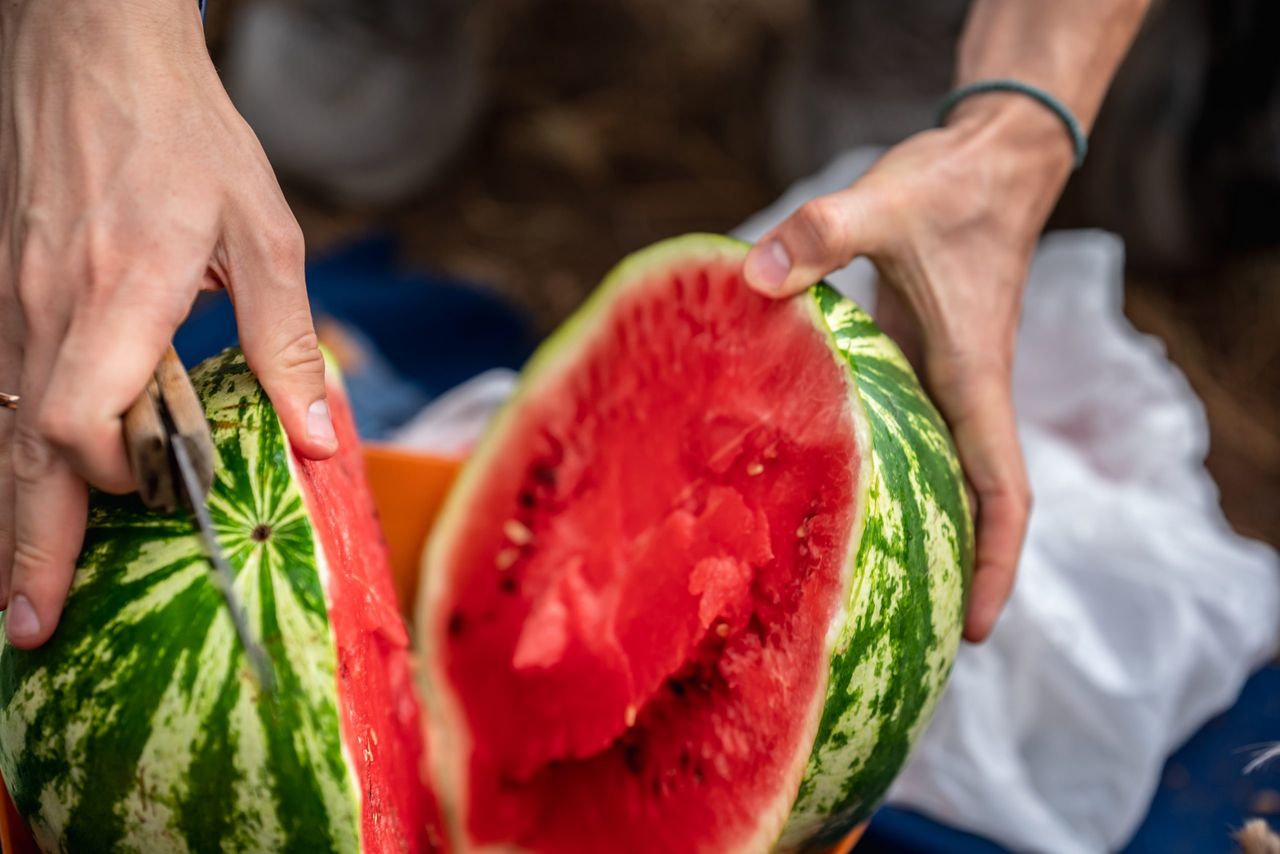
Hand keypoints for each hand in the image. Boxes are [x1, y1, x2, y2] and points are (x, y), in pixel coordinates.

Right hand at [0, 0, 337, 648]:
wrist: (95, 52)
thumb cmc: (189, 137)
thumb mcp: (264, 231)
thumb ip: (287, 340)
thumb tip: (320, 439)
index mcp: (122, 292)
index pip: (83, 416)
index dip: (111, 476)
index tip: (152, 503)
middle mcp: (51, 304)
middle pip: (24, 447)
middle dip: (27, 547)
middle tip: (28, 631)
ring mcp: (15, 297)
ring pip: (2, 425)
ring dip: (12, 513)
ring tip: (17, 593)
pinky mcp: (6, 287)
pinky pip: (3, 388)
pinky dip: (10, 453)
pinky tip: (24, 493)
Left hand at [743, 96, 1073, 640]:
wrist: (994, 156)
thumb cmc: (954, 185)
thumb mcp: (887, 203)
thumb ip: (822, 235)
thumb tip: (754, 276)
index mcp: (972, 378)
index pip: (1004, 491)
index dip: (999, 564)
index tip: (981, 629)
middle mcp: (963, 392)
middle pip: (972, 504)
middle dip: (954, 571)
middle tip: (904, 636)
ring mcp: (942, 379)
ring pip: (939, 473)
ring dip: (919, 528)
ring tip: (863, 588)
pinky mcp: (918, 359)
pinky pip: (907, 433)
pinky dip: (884, 470)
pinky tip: (832, 484)